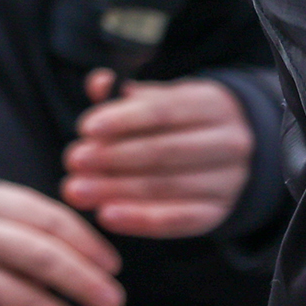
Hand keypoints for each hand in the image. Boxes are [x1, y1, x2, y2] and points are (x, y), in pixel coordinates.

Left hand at [62, 70, 255, 239]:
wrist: (232, 157)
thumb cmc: (183, 123)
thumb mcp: (165, 100)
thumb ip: (129, 94)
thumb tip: (98, 84)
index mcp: (213, 104)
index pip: (164, 111)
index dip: (123, 119)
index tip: (86, 128)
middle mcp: (228, 142)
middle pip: (163, 151)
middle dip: (113, 157)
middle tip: (73, 161)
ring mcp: (227, 182)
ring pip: (166, 187)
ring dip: (116, 190)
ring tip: (77, 190)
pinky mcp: (216, 214)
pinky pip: (176, 221)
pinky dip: (139, 219)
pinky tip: (106, 215)